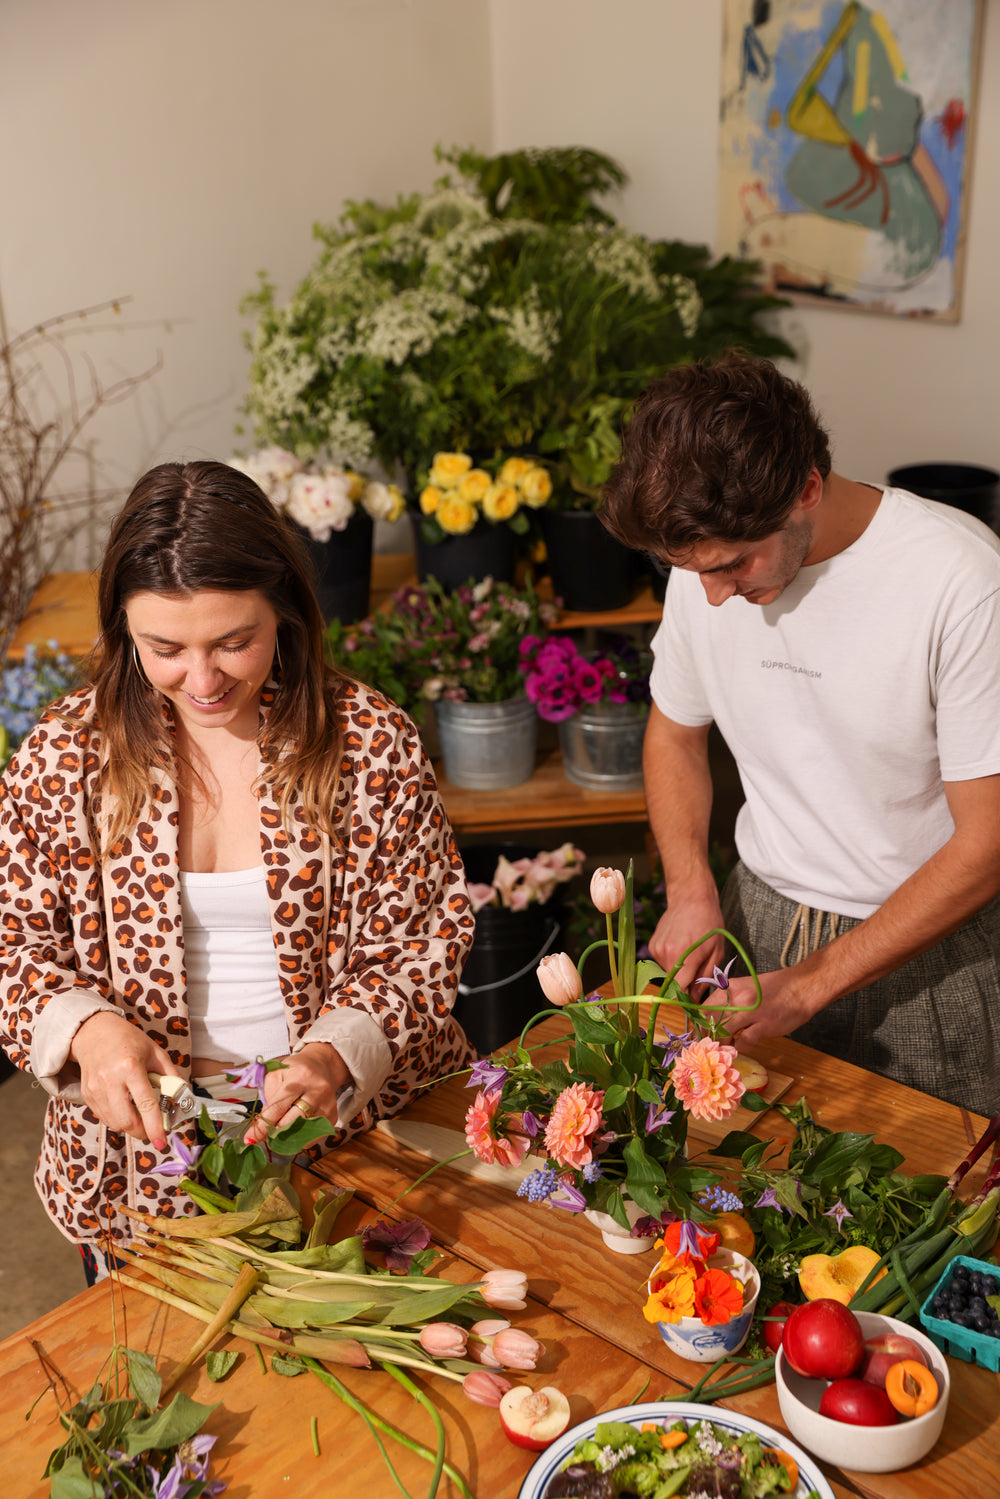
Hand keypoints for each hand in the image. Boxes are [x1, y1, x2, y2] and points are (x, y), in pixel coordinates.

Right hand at [69, 1011, 181, 1148]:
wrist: (93, 1032)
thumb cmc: (129, 1040)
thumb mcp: (156, 1052)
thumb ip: (170, 1076)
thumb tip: (182, 1098)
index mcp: (130, 1067)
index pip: (145, 1104)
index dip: (154, 1126)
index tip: (162, 1141)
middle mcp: (110, 1080)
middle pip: (126, 1121)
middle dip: (142, 1132)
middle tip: (153, 1130)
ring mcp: (95, 1089)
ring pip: (114, 1123)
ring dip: (130, 1126)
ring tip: (140, 1116)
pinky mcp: (86, 1095)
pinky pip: (104, 1118)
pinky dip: (117, 1119)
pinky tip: (125, 1107)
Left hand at [242, 1042, 349, 1145]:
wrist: (324, 1066)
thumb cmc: (296, 1070)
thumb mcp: (277, 1075)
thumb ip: (266, 1098)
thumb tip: (259, 1126)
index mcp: (300, 1077)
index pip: (278, 1106)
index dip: (262, 1125)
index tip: (250, 1138)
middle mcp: (317, 1091)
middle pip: (291, 1122)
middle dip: (273, 1132)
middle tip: (264, 1135)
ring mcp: (327, 1105)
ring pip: (301, 1132)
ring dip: (285, 1137)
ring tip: (277, 1133)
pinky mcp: (333, 1116)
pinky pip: (312, 1137)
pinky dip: (299, 1138)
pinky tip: (293, 1129)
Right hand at [647, 891, 726, 994]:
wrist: (691, 897)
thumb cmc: (709, 923)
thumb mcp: (716, 951)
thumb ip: (705, 977)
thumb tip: (695, 998)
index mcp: (686, 956)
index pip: (680, 990)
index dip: (686, 999)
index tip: (694, 1001)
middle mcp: (667, 954)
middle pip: (673, 983)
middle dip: (685, 983)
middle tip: (698, 971)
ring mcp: (657, 949)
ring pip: (667, 973)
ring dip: (678, 971)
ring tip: (690, 953)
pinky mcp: (652, 945)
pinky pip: (662, 962)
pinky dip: (672, 960)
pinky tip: (680, 946)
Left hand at [701, 969, 817, 1048]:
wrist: (802, 988)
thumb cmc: (775, 989)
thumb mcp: (746, 988)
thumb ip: (730, 1001)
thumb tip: (714, 1019)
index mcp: (730, 988)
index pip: (704, 1009)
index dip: (699, 1024)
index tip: (700, 1034)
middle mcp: (737, 999)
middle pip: (710, 1023)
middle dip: (708, 1037)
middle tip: (710, 1045)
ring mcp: (750, 1012)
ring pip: (723, 1034)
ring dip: (723, 1044)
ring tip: (726, 1047)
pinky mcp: (763, 1026)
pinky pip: (743, 1043)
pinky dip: (740, 1048)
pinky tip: (743, 1045)